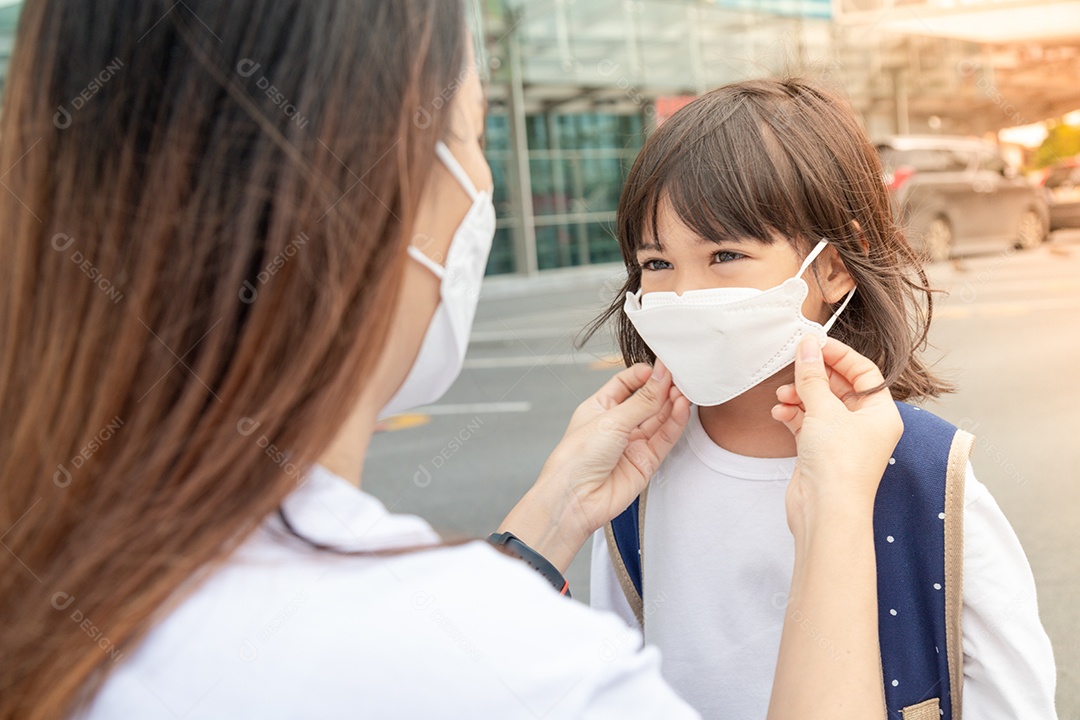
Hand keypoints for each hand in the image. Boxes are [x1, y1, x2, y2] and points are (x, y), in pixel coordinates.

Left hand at [499, 361, 689, 572]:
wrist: (575, 499)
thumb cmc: (576, 459)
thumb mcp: (610, 420)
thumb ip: (642, 401)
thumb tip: (661, 376)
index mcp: (599, 408)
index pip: (625, 383)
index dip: (644, 374)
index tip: (661, 365)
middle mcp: (617, 425)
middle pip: (646, 400)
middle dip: (663, 387)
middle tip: (680, 373)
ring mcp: (633, 443)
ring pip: (659, 418)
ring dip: (672, 403)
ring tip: (685, 387)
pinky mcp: (646, 461)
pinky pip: (665, 437)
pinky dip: (675, 422)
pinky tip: (683, 406)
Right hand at [771, 336, 902, 539]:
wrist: (825, 511)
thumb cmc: (838, 463)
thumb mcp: (824, 409)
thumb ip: (812, 376)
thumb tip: (807, 346)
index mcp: (881, 413)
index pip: (864, 373)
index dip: (839, 356)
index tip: (814, 345)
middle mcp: (865, 426)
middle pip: (840, 387)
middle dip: (814, 376)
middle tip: (793, 363)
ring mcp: (842, 440)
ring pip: (820, 405)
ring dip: (799, 395)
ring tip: (782, 395)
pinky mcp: (820, 452)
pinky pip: (806, 423)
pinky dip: (793, 415)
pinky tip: (780, 412)